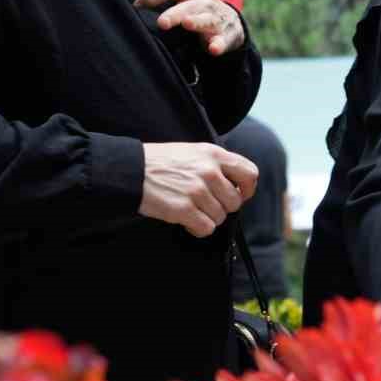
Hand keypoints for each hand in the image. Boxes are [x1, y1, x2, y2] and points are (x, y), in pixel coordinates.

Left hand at [134, 0, 244, 55]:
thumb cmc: (197, 10)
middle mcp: (203, 2)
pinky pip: (224, 40)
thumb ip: (161, 3)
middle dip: (175, 13)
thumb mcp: (182, 1)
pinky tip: (213, 49)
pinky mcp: (228, 34)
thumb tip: (131, 11)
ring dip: (197, 21)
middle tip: (162, 22)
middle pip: (188, 5)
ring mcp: (217, 17)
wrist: (230, 22)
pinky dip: (219, 44)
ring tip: (187, 23)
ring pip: (207, 19)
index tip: (137, 6)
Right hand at [139, 142, 258, 237]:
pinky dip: (198, 228)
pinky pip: (206, 228)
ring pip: (221, 216)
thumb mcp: (193, 152)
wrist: (130, 170)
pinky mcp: (184, 209)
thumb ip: (216, 164)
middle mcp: (209, 171)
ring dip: (208, 218)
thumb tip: (236, 184)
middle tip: (206, 205)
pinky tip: (187, 221)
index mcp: (214, 154)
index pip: (250, 173)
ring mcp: (197, 191)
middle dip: (223, 207)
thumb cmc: (160, 162)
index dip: (248, 189)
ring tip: (191, 210)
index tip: (240, 195)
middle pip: (236, 201)